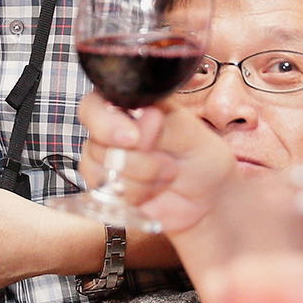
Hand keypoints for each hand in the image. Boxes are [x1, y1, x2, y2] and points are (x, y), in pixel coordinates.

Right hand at [77, 92, 235, 235]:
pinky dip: (134, 194)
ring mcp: (108, 158)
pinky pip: (105, 190)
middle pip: (95, 140)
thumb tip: (139, 120)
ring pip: (98, 168)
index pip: (96, 104)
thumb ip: (163, 124)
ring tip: (166, 174)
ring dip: (139, 177)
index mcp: (132, 104)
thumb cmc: (202, 159)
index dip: (108, 124)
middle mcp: (114, 128)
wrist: (207, 199)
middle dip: (134, 158)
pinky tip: (153, 190)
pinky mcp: (108, 186)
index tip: (133, 139)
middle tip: (166, 163)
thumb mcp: (192, 135)